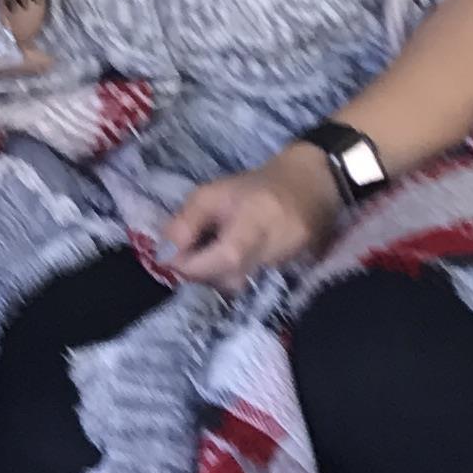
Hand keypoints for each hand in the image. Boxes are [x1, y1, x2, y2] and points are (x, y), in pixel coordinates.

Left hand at [158, 143, 346, 289]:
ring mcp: (278, 271)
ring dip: (216, 270)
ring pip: (233, 285)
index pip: (206, 269)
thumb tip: (164, 254)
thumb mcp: (212, 194)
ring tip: (219, 244)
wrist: (308, 186)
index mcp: (247, 234)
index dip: (183, 263)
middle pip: (217, 282)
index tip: (174, 250)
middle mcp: (265, 259)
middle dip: (199, 268)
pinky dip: (235, 271)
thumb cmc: (255, 188)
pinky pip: (248, 282)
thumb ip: (186, 224)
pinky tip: (236, 252)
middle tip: (197, 244)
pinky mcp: (285, 275)